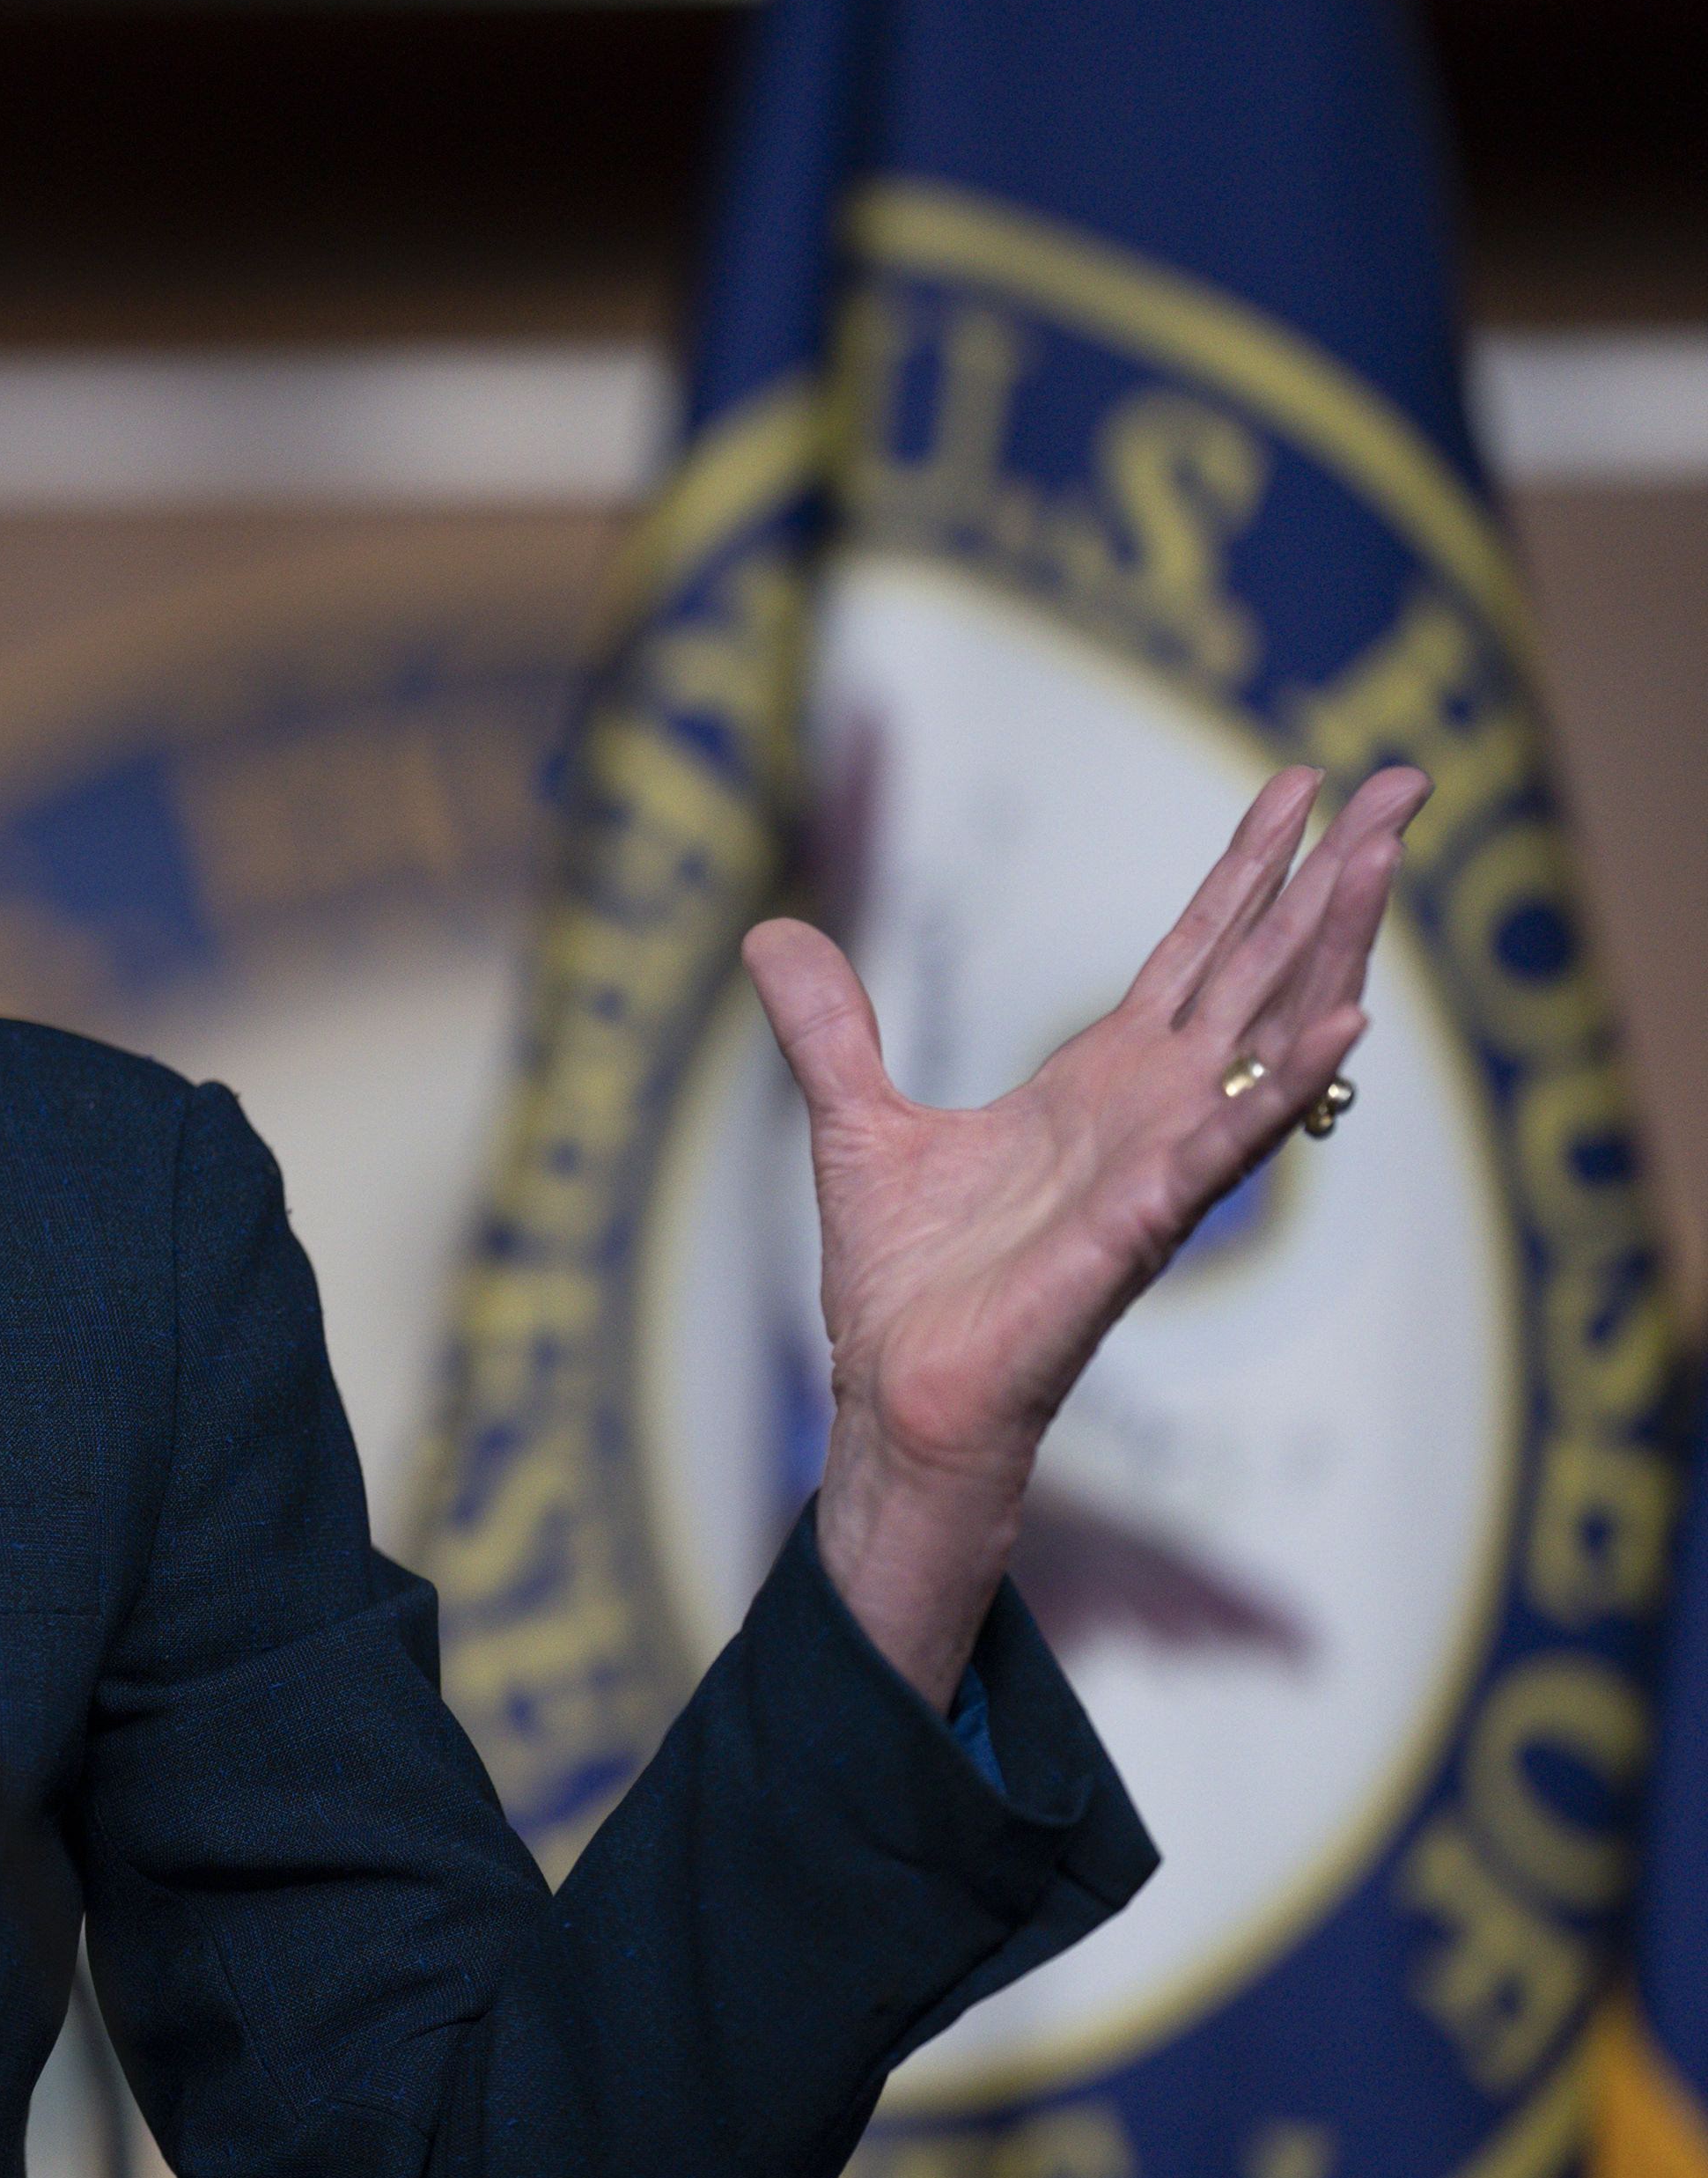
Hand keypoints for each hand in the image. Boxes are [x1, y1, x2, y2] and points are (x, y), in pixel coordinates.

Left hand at [741, 761, 1427, 1705]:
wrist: (899, 1395)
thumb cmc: (908, 1284)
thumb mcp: (857, 1122)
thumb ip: (828, 1029)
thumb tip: (772, 934)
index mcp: (1103, 1081)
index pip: (1197, 950)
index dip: (1250, 868)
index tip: (1307, 785)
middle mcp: (1153, 1110)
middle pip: (1261, 969)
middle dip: (1331, 878)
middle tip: (1406, 782)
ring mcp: (1159, 1164)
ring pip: (1264, 1036)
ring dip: (1328, 947)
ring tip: (1387, 858)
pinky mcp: (1138, 1226)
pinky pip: (1225, 1145)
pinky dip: (1282, 1087)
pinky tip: (1345, 1024)